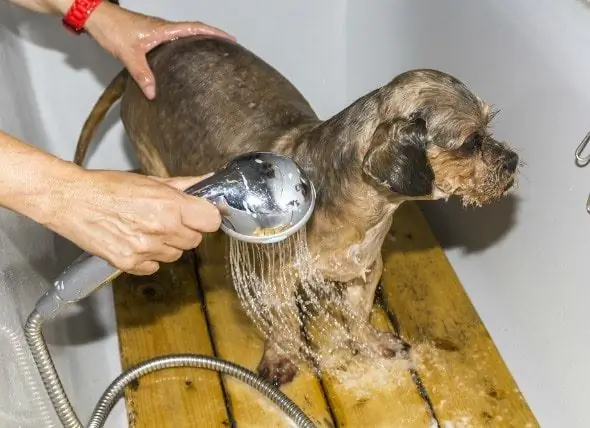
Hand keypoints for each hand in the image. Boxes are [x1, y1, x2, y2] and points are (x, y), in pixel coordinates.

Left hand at [8, 0, 235, 98]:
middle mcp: (163, 29)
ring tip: (211, 55)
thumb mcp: (128, 55)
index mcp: (164, 30)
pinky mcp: (149, 36)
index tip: (231, 39)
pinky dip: (184, 46)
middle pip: (194, 30)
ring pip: (184, 35)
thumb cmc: (111, 29)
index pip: (196, 28)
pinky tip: (182, 59)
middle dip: (212, 37)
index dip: (214, 33)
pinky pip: (173, 40)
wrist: (94, 17)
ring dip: (199, 40)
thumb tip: (154, 93)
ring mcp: (157, 32)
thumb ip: (142, 74)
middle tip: (227, 49)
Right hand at [46, 169, 220, 274]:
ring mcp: (145, 249)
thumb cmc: (107, 187)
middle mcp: (161, 229)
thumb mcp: (150, 180)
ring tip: (146, 229)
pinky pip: (154, 267)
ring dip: (167, 245)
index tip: (199, 215)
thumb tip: (208, 181)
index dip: (206, 217)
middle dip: (185, 230)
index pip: (211, 221)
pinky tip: (135, 242)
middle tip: (167, 219)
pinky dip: (148, 259)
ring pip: (176, 255)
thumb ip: (184, 185)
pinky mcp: (129, 263)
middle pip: (195, 240)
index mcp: (170, 206)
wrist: (71, 199)